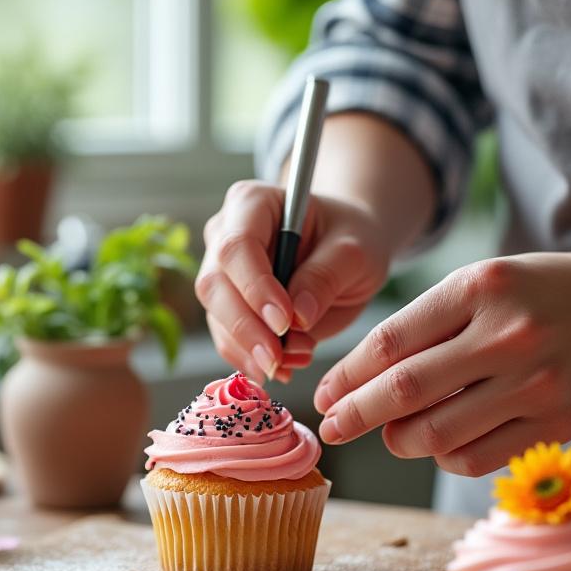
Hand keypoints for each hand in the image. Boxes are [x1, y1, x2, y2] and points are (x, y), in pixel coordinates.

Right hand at [197, 180, 392, 381]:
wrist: (346, 252)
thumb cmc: (351, 238)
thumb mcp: (355, 251)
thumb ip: (326, 277)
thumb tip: (297, 318)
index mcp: (252, 203)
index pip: (237, 246)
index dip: (255, 287)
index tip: (284, 322)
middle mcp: (224, 234)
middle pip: (215, 284)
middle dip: (245, 328)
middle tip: (278, 359)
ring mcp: (220, 271)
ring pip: (216, 316)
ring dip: (251, 349)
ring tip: (294, 361)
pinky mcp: (225, 306)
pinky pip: (227, 338)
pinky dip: (251, 359)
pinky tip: (283, 368)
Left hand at [313, 250, 570, 475]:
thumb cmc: (540, 294)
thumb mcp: (483, 284)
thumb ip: (425, 325)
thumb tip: (355, 386)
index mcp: (479, 287)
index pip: (390, 341)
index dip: (347, 375)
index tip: (324, 394)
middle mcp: (508, 333)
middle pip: (404, 391)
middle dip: (356, 414)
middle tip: (332, 427)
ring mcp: (537, 382)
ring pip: (436, 433)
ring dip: (399, 441)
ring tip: (392, 434)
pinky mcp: (559, 423)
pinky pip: (476, 457)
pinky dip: (444, 457)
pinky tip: (441, 443)